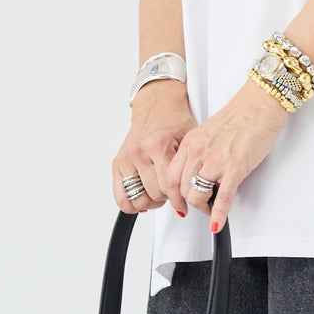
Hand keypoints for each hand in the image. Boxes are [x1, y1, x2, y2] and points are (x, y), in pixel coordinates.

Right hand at [112, 83, 196, 215]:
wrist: (157, 106)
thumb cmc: (175, 122)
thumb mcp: (189, 141)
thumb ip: (189, 167)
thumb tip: (195, 193)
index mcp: (158, 145)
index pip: (169, 185)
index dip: (178, 200)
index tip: (183, 206)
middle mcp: (139, 152)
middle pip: (154, 193)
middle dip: (167, 199)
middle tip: (173, 193)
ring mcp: (126, 158)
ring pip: (138, 198)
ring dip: (151, 202)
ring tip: (159, 194)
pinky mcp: (118, 164)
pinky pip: (120, 196)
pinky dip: (131, 204)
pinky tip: (143, 198)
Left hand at [168, 78, 290, 233]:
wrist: (260, 102)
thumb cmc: (241, 115)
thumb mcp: (209, 132)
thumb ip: (201, 152)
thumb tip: (200, 173)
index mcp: (191, 143)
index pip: (171, 175)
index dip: (173, 193)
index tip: (180, 201)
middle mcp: (198, 151)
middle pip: (181, 189)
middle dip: (189, 203)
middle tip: (199, 206)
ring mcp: (216, 160)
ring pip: (196, 195)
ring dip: (203, 208)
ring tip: (211, 209)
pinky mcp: (235, 167)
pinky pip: (222, 197)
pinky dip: (219, 215)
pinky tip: (218, 224)